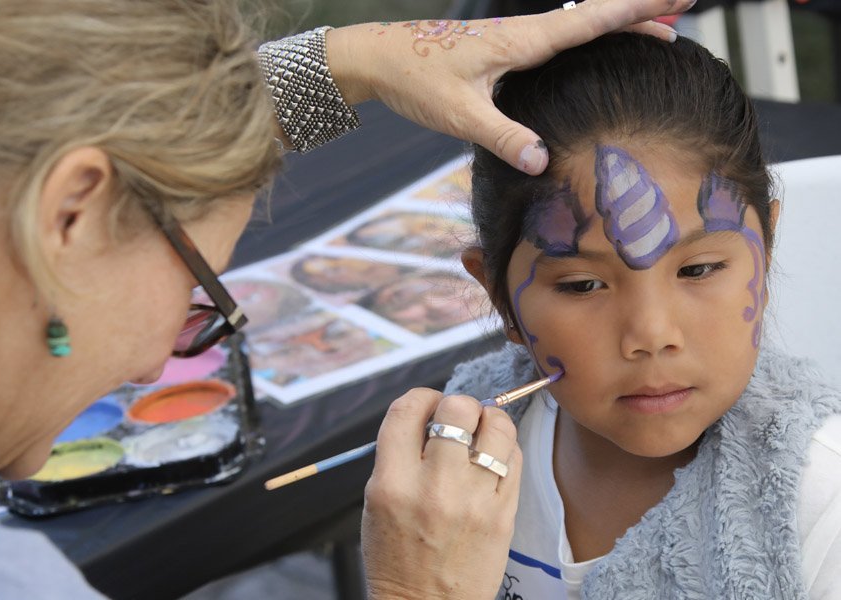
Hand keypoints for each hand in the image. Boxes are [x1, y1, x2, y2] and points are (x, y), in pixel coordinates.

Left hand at [328, 0, 693, 174]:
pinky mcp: (501, 51)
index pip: (592, 19)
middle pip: (594, 17)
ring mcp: (513, 39)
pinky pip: (557, 40)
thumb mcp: (459, 114)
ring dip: (618, 24)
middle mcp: (523, 33)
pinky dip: (587, 39)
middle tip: (684, 11)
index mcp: (521, 40)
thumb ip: (503, 137)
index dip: (638, 9)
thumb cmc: (414, 78)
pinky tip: (591, 54)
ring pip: (578, 26)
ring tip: (656, 31)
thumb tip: (544, 161)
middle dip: (640, 12)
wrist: (377, 57)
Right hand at [362, 388, 521, 599]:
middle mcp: (434, 488)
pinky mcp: (504, 514)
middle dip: (458, 405)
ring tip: (480, 433)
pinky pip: (515, 457)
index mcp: (392, 483)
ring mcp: (474, 501)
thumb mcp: (376, 502)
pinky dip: (505, 448)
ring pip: (497, 425)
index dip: (421, 398)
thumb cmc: (397, 557)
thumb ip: (398, 455)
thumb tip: (431, 415)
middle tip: (457, 419)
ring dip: (488, 420)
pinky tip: (493, 459)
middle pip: (457, 408)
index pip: (408, 409)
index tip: (428, 405)